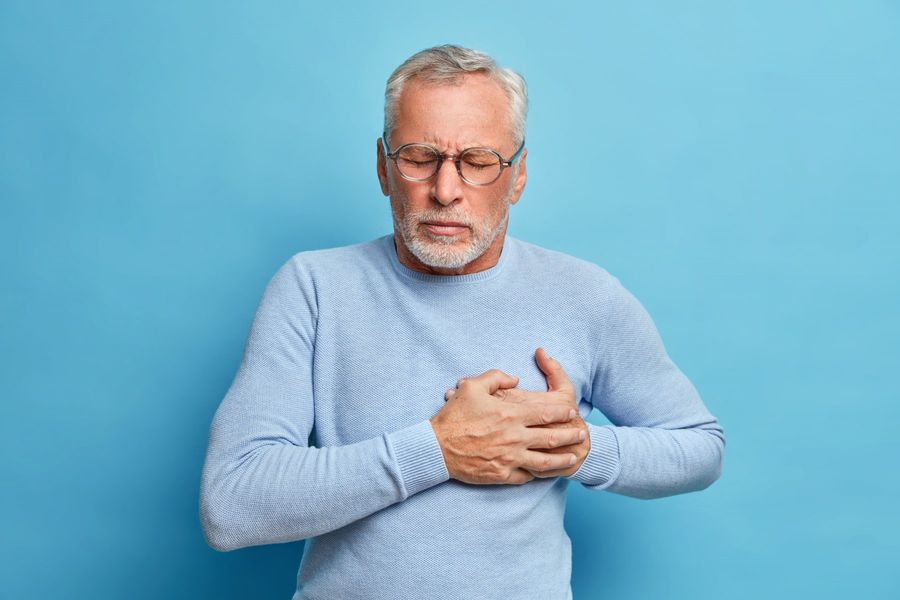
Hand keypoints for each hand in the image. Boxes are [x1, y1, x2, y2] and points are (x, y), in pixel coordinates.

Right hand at [431, 368, 585, 484]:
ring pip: (544, 460)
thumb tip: (515, 378)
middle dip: (570, 435)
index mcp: (510, 415)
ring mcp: (509, 458)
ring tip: (573, 457)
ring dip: (562, 458)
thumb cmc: (454, 416)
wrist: (436, 448)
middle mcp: (514, 438)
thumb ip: (496, 377)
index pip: (545, 413)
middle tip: (582, 434)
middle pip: (551, 437)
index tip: (572, 411)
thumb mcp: (472, 387)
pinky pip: (525, 476)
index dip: (562, 412)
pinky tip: (545, 472)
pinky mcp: (501, 475)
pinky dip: (537, 474)